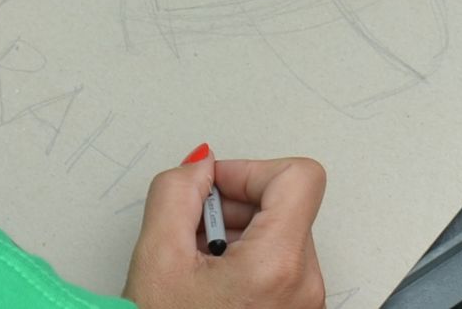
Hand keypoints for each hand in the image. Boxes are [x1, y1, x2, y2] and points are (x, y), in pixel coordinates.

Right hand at [124, 152, 327, 308]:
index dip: (251, 169)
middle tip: (191, 231)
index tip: (215, 185)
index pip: (299, 177)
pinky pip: (280, 267)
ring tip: (196, 266)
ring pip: (280, 236)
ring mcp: (305, 304)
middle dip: (233, 207)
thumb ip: (176, 193)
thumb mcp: (156, 258)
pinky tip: (209, 285)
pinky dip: (244, 262)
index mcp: (278, 265)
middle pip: (285, 207)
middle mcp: (304, 286)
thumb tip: (199, 167)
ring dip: (235, 235)